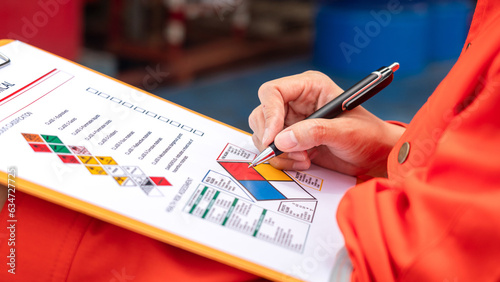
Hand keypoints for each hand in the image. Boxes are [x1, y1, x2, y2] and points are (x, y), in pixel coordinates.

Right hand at [249, 71, 404, 176]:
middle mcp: (296, 101)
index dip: (269, 114)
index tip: (273, 138)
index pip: (273, 92)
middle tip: (293, 153)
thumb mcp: (345, 133)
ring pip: (263, 134)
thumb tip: (281, 140)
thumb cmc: (368, 136)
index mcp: (309, 87)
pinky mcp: (291, 140)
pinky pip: (272, 150)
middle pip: (262, 114)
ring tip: (304, 159)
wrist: (375, 155)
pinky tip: (304, 162)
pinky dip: (283, 160)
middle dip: (272, 138)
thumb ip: (314, 133)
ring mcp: (291, 121)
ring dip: (279, 152)